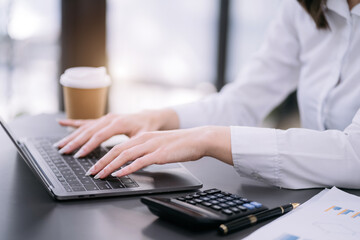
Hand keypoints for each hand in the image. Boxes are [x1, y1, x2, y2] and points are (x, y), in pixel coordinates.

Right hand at [54, 109, 179, 157]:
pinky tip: (61, 123)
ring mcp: (105, 118)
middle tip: (63, 152)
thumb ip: (134, 146)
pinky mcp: (102, 120)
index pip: (100, 135)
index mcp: (118, 123)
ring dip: (71, 136)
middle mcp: (109, 119)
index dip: (88, 146)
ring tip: (59, 145)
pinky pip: (85, 121)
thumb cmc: (147, 128)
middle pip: (88, 131)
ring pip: (84, 127)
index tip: (79, 155)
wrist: (148, 117)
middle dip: (74, 142)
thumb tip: (128, 159)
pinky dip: (73, 123)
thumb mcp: (143, 138)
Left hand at [86, 126, 231, 178]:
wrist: (197, 139)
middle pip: (117, 150)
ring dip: (110, 166)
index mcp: (143, 137)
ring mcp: (151, 146)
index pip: (118, 146)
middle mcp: (144, 139)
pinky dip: (127, 168)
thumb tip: (134, 162)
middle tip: (91, 172)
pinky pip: (140, 161)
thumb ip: (146, 151)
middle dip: (101, 162)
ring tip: (100, 175)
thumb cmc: (180, 144)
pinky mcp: (159, 154)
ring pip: (125, 155)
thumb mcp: (159, 145)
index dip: (104, 156)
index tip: (95, 166)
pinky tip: (119, 174)